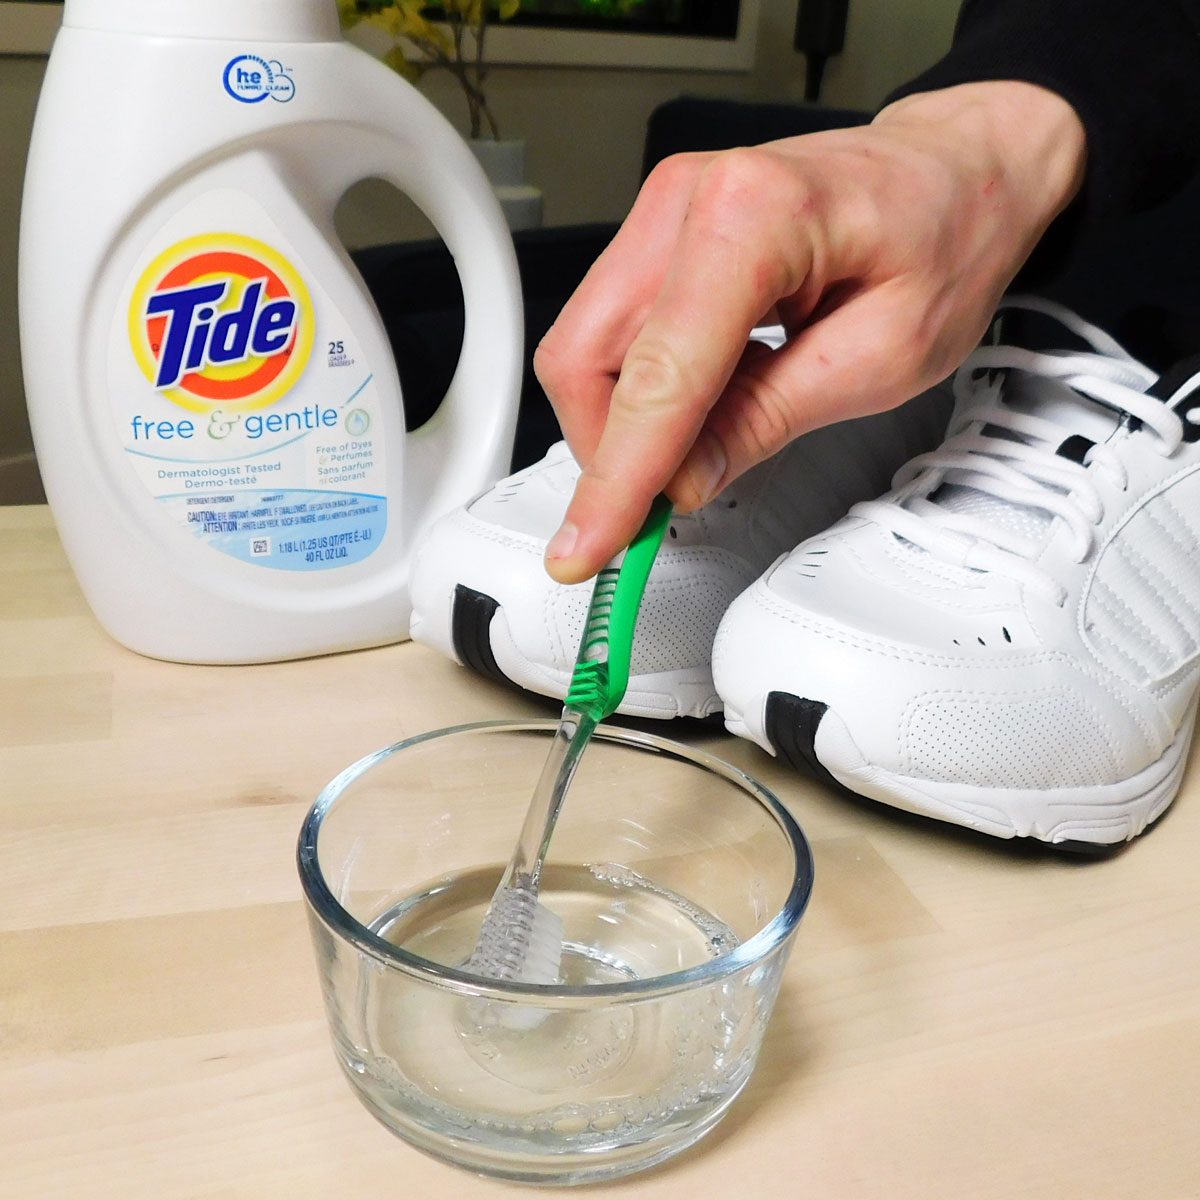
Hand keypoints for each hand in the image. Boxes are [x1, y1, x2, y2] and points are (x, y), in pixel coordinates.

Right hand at [533, 81, 1086, 582]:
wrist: (958, 169)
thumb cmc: (946, 236)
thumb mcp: (882, 358)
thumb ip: (769, 420)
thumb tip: (686, 478)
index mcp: (753, 218)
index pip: (657, 376)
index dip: (617, 477)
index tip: (589, 545)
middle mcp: (689, 199)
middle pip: (585, 359)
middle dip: (610, 450)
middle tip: (665, 501)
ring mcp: (666, 212)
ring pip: (587, 350)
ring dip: (628, 422)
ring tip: (711, 438)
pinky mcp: (661, 234)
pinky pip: (614, 331)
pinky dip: (642, 390)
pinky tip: (704, 403)